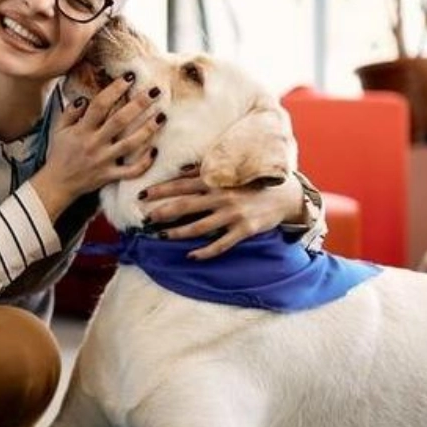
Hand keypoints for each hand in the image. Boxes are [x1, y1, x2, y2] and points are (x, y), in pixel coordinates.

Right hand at [29, 73, 165, 217]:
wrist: (57, 184)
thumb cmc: (59, 154)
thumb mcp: (58, 130)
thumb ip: (70, 112)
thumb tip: (84, 98)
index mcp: (82, 130)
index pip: (100, 105)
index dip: (115, 89)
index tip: (129, 77)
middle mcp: (94, 143)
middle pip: (120, 121)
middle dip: (139, 104)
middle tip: (155, 91)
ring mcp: (104, 160)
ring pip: (130, 144)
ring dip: (148, 130)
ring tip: (162, 116)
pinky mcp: (109, 175)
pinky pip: (131, 171)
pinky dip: (144, 163)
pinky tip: (155, 151)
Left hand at [139, 166, 305, 259]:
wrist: (285, 196)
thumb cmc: (252, 183)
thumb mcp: (229, 173)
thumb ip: (204, 172)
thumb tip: (178, 171)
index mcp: (216, 181)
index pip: (181, 185)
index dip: (160, 190)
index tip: (141, 196)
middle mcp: (222, 197)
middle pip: (185, 206)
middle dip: (162, 212)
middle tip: (146, 219)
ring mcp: (233, 215)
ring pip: (198, 227)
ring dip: (178, 233)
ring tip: (162, 236)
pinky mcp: (244, 230)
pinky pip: (220, 245)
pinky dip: (204, 252)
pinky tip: (190, 255)